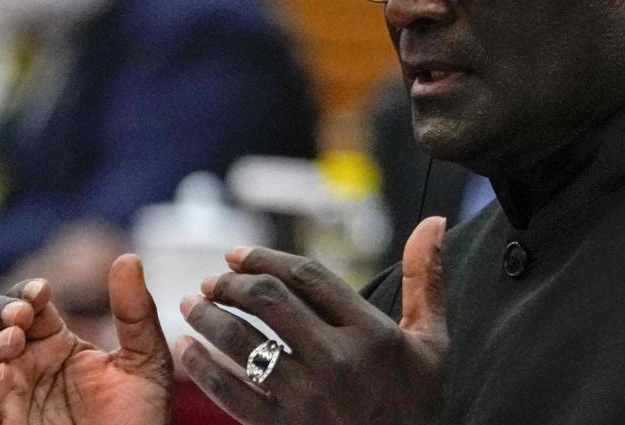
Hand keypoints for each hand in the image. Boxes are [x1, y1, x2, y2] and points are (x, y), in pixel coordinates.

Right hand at [0, 254, 173, 424]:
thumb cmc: (138, 420)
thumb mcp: (146, 362)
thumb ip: (135, 312)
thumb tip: (127, 258)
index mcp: (54, 342)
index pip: (23, 303)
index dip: (23, 292)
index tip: (41, 292)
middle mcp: (24, 364)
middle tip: (21, 315)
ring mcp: (7, 396)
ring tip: (13, 342)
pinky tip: (2, 378)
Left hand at [177, 216, 447, 424]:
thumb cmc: (418, 404)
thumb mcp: (432, 343)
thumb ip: (426, 280)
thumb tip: (435, 221)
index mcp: (372, 334)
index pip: (308, 276)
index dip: (265, 257)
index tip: (236, 253)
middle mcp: (338, 362)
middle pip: (269, 300)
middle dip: (231, 284)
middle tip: (212, 281)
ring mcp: (308, 399)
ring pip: (242, 342)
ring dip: (208, 318)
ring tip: (193, 306)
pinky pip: (230, 393)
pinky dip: (202, 367)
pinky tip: (189, 351)